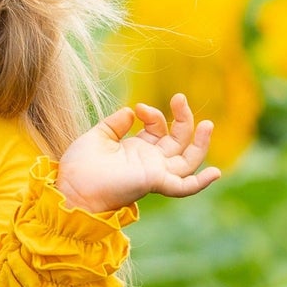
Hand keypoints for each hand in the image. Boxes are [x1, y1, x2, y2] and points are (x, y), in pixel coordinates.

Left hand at [55, 93, 220, 213]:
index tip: (137, 108)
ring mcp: (154, 173)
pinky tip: (215, 173)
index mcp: (136, 151)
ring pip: (188, 161)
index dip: (154, 114)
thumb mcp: (99, 135)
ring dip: (201, 143)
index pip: (158, 129)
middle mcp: (148, 163)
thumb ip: (116, 123)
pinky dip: (200, 183)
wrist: (71, 186)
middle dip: (183, 118)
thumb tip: (131, 112)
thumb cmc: (80, 165)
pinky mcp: (154, 183)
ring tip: (208, 124)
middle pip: (178, 141)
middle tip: (179, 98)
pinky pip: (183, 187)